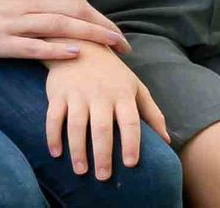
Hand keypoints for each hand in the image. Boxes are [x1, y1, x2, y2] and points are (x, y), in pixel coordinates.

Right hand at [0, 0, 133, 62]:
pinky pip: (33, 45)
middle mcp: (26, 0)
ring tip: (111, 47)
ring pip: (59, 27)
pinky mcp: (0, 41)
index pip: (74, 0)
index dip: (98, 14)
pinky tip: (75, 53)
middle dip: (102, 28)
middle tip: (124, 44)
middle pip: (73, 12)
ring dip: (89, 36)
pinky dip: (56, 49)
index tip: (116, 30)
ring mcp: (13, 21)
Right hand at [45, 42, 169, 178]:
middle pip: (102, 127)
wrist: (82, 44)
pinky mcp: (58, 93)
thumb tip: (166, 141)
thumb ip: (152, 113)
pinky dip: (53, 136)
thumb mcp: (136, 87)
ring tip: (81, 170)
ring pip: (77, 125)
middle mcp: (100, 93)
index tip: (130, 163)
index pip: (130, 120)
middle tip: (103, 177)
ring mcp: (78, 93)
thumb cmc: (113, 73)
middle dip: (103, 154)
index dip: (131, 142)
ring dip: (78, 150)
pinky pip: (53, 117)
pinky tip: (56, 153)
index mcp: (122, 93)